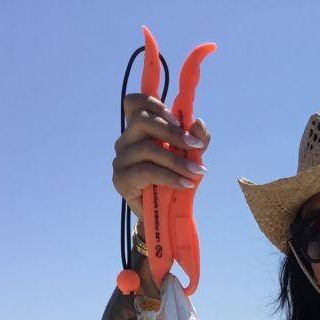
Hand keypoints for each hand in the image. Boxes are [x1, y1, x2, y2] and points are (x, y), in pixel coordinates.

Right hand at [112, 94, 210, 217]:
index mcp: (139, 131)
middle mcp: (125, 141)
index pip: (133, 103)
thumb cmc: (174, 182)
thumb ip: (195, 141)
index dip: (152, 103)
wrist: (164, 216)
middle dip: (172, 132)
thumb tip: (198, 123)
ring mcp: (121, 160)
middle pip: (141, 121)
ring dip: (175, 160)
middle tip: (195, 146)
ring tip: (196, 172)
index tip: (177, 118)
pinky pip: (146, 171)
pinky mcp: (121, 180)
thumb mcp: (189, 158)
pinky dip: (169, 177)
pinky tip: (185, 184)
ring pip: (146, 148)